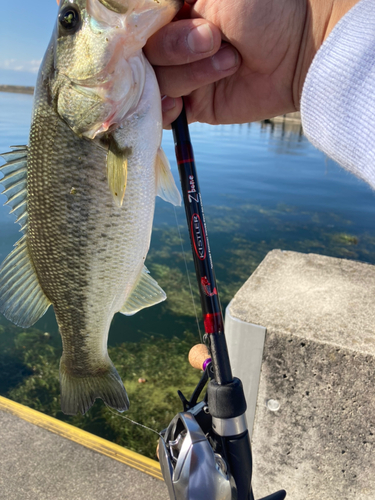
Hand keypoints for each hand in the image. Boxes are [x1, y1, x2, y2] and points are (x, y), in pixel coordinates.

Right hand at [145, 0, 359, 126]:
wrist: (301, 48)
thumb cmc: (263, 6)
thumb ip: (168, 2)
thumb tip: (135, 11)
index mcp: (173, 12)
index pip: (134, 26)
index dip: (135, 31)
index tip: (150, 28)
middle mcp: (173, 44)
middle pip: (141, 57)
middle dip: (174, 48)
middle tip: (213, 38)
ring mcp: (183, 76)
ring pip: (155, 83)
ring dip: (190, 73)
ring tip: (229, 60)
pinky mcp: (196, 106)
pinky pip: (165, 115)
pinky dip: (166, 111)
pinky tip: (179, 103)